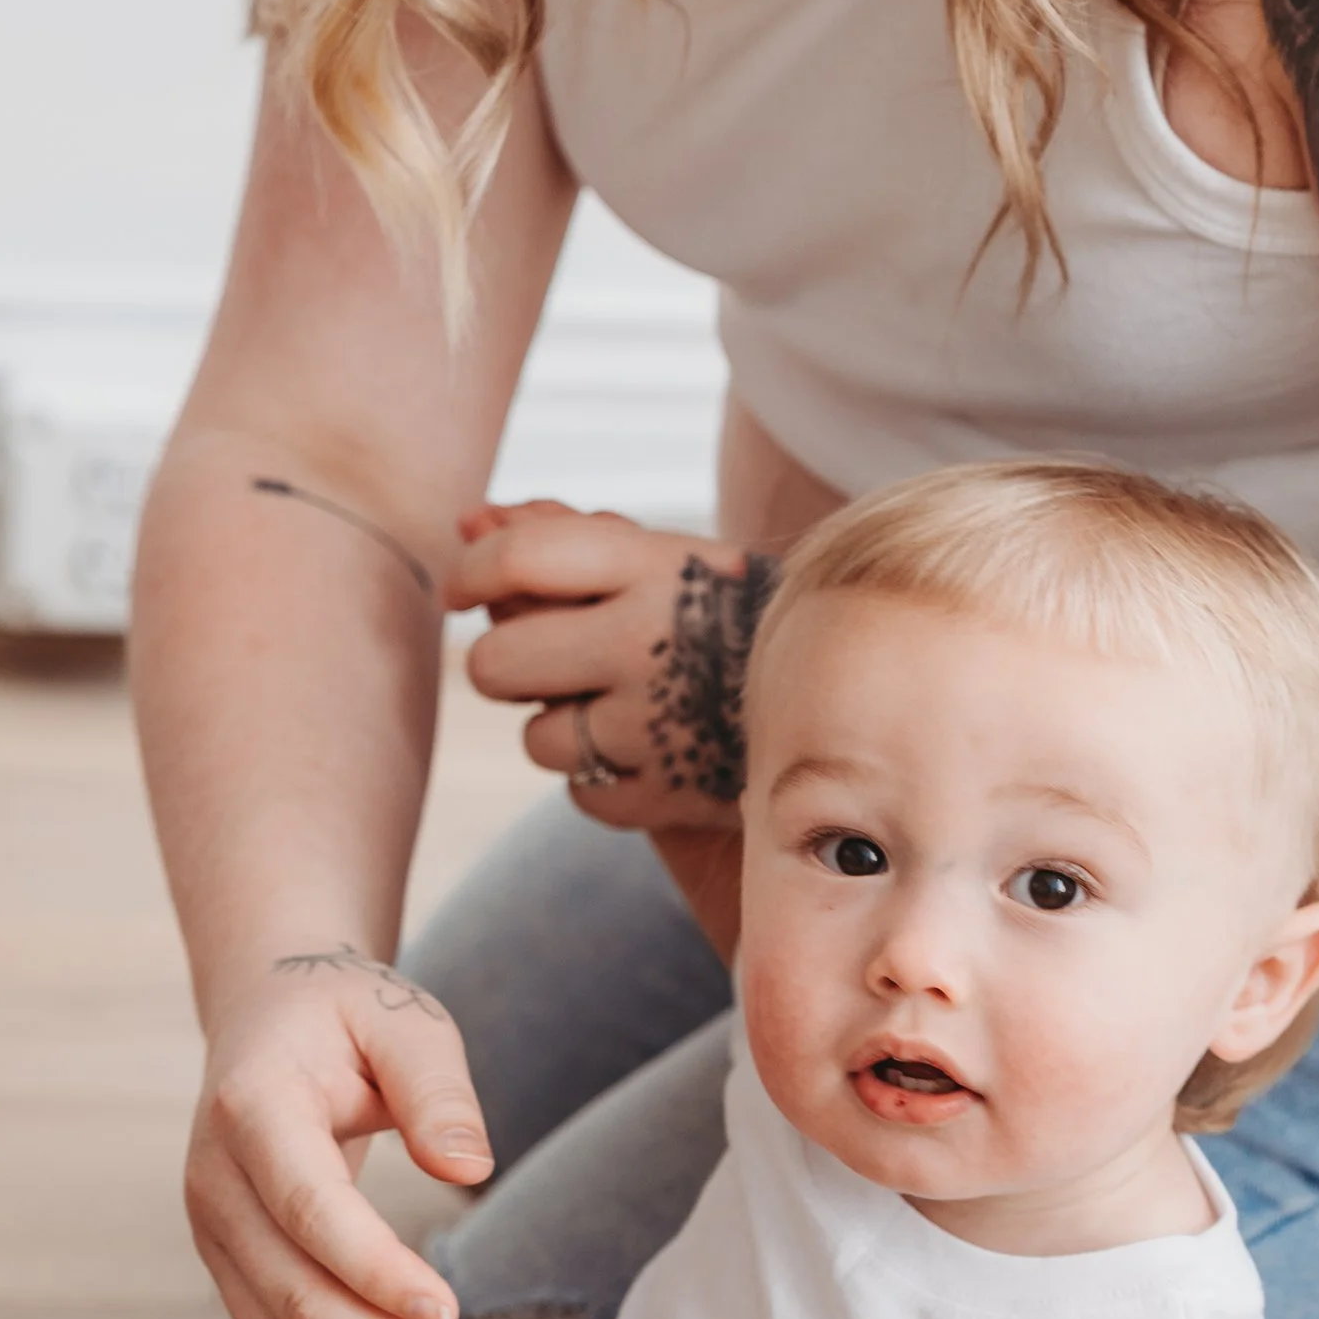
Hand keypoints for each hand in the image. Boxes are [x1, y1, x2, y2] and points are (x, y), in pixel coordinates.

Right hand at [183, 951, 501, 1318]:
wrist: (266, 1017)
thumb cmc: (345, 1017)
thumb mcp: (404, 1020)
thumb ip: (437, 1089)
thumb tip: (470, 1168)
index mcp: (251, 1109)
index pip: (308, 1207)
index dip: (373, 1269)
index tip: (448, 1313)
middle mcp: (215, 1181)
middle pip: (295, 1292)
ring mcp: (215, 1234)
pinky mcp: (232, 1267)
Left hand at [450, 499, 773, 830]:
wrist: (854, 698)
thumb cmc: (730, 616)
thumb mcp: (667, 556)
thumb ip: (563, 533)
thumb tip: (466, 522)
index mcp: (654, 564)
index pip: (517, 559)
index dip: (469, 576)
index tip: (464, 591)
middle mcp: (651, 640)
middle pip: (497, 666)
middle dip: (511, 665)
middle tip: (551, 660)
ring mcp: (661, 724)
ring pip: (538, 740)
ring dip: (566, 728)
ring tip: (627, 707)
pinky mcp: (674, 795)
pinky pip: (581, 796)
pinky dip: (603, 780)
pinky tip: (649, 751)